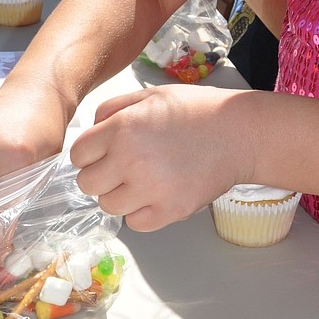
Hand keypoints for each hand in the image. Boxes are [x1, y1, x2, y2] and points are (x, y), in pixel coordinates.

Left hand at [70, 86, 252, 231]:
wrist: (240, 133)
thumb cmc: (198, 111)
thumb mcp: (151, 95)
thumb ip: (113, 109)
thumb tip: (91, 131)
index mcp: (123, 128)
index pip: (78, 155)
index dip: (91, 153)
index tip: (105, 153)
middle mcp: (131, 160)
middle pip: (87, 184)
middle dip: (102, 175)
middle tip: (124, 167)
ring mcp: (150, 189)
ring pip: (108, 206)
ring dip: (121, 195)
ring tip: (144, 179)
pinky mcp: (170, 211)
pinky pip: (135, 223)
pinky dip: (142, 212)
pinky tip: (158, 193)